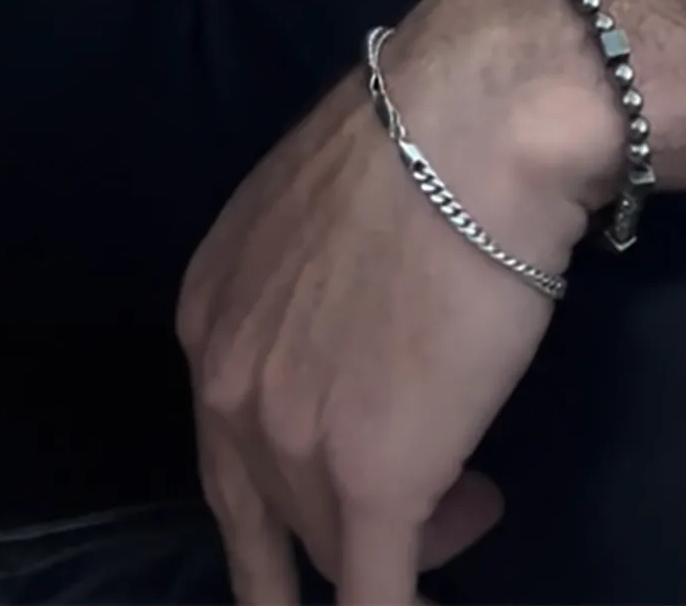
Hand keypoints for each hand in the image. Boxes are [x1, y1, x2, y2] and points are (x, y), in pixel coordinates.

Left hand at [177, 0, 610, 605]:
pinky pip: (373, 597)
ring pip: (335, 547)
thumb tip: (350, 341)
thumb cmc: (415, 146)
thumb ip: (305, 301)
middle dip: (350, 517)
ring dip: (414, 536)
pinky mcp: (373, 481)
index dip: (295, 480)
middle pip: (277, 510)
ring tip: (479, 497)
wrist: (470, 126)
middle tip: (443, 498)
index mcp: (207, 318)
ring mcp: (291, 441)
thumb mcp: (313, 222)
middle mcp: (225, 386)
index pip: (232, 449)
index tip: (358, 472)